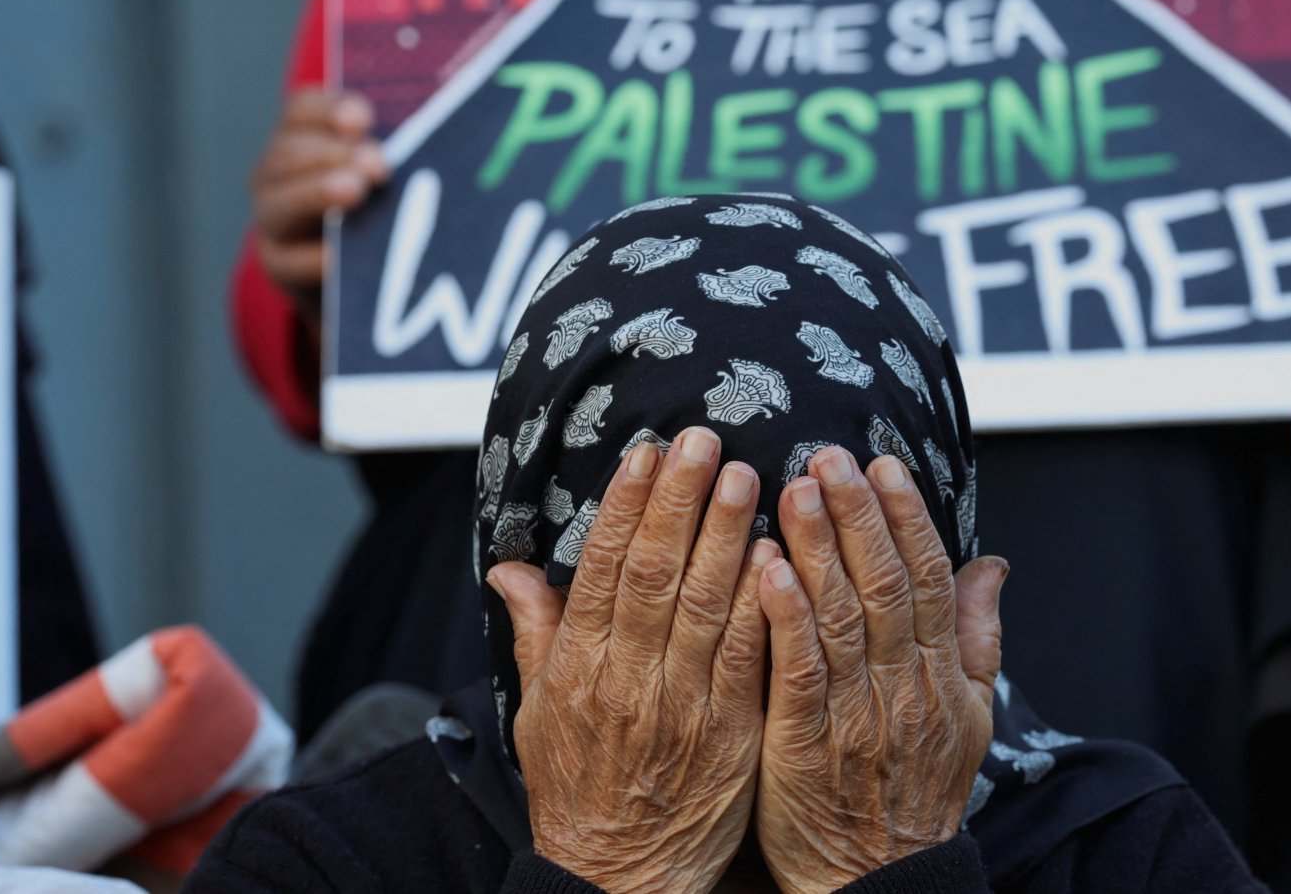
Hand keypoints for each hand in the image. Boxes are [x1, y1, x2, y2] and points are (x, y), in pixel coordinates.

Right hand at [249, 89, 387, 324]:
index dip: (330, 110)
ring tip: (354, 191)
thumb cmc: (378, 208)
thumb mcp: (382, 175)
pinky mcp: (279, 264)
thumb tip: (439, 143)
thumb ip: (394, 155)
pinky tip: (337, 256)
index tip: (364, 119)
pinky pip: (289, 260)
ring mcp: (273, 220)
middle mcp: (276, 175)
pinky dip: (314, 257)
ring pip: (281, 203)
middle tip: (376, 163)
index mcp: (300, 139)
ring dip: (317, 193)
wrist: (356, 273)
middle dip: (332, 154)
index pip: (302, 111)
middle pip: (289, 153)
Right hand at [486, 428, 772, 893]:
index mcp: (580, 666)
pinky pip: (748, 661)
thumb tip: (510, 566)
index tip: (648, 452)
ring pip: (706, 608)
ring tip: (748, 475)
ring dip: (726, 537)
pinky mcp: (731, 735)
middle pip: (656, 575)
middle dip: (681, 501)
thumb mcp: (538, 710)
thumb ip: (536, 630)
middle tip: (705, 440)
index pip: (604, 569)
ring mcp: (682, 707)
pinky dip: (763, 608)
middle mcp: (628, 679)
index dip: (627, 506)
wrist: (617, 875)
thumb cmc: (577, 787)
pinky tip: (780, 558)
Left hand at [755, 449, 1006, 893]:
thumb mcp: (970, 717)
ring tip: (791, 489)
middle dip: (858, 516)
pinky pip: (797, 672)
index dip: (908, 518)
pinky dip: (785, 618)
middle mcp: (903, 687)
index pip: (930, 580)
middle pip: (885, 586)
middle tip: (827, 457)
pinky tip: (765, 570)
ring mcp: (854, 716)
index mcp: (940, 675)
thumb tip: (992, 562)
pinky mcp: (804, 745)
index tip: (883, 464)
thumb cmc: (918, 790)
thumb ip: (977, 635)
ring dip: (818, 550)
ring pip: (839, 618)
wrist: (881, 878)